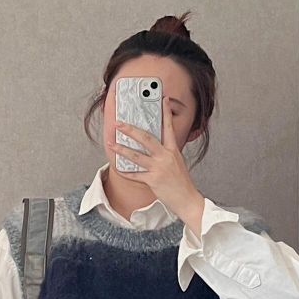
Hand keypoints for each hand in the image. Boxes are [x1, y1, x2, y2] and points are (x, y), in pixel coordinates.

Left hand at [113, 97, 205, 232]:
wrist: (187, 200)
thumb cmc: (182, 183)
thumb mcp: (177, 163)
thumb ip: (167, 153)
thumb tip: (155, 147)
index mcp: (173, 150)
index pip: (169, 127)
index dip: (166, 112)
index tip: (162, 99)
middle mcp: (165, 157)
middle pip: (146, 138)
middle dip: (130, 130)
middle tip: (119, 123)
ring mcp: (158, 168)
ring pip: (136, 156)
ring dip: (122, 149)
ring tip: (112, 143)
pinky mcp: (153, 180)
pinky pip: (135, 175)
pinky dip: (126, 172)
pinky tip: (118, 168)